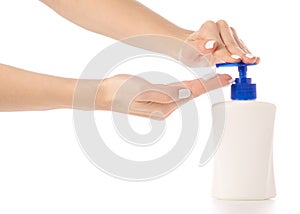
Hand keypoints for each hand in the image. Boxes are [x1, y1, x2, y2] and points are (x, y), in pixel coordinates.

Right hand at [96, 74, 231, 119]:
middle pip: (193, 94)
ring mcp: (163, 106)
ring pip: (188, 94)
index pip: (192, 92)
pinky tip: (196, 84)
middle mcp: (166, 109)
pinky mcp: (159, 101)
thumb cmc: (120, 91)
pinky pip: (179, 93)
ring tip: (217, 79)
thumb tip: (186, 93)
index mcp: (164, 106)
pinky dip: (190, 87)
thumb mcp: (140, 90)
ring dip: (203, 87)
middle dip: (211, 86)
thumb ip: (164, 93)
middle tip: (228, 78)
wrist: (106, 95)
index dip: (210, 84)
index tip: (225, 79)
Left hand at [179, 20, 259, 66]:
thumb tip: (212, 45)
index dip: (225, 52)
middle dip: (238, 53)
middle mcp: (220, 26)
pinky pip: (242, 47)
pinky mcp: (235, 39)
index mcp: (208, 27)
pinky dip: (247, 54)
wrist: (193, 50)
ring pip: (238, 44)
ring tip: (251, 62)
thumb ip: (200, 47)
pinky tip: (254, 60)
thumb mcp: (190, 51)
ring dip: (244, 54)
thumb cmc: (191, 50)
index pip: (218, 42)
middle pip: (230, 42)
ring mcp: (229, 32)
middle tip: (245, 61)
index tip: (233, 59)